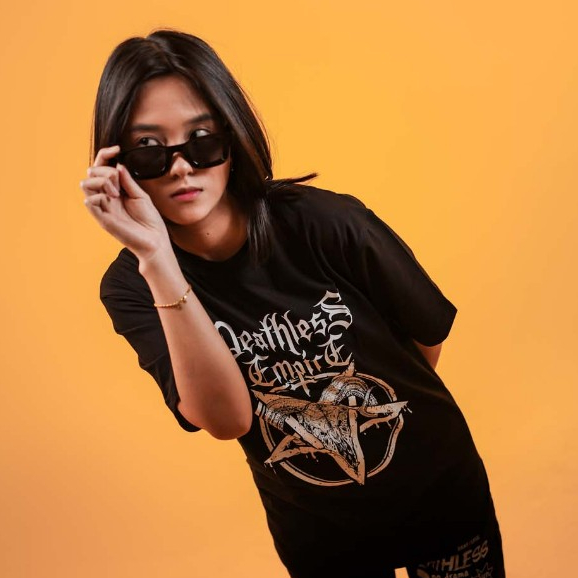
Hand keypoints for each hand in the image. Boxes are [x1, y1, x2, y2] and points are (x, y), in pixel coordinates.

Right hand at [81, 145, 170, 260]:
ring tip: (116, 193)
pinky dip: (97, 195)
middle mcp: (105, 198)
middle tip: (120, 185)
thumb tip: (117, 165)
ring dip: (102, 182)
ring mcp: (103, 208)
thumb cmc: (150, 221)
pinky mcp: (103, 219)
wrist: (155, 241)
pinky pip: (90, 202)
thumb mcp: (140, 195)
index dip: (105, 155)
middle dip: (105, 171)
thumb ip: (127, 180)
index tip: (117, 149)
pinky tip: (110, 198)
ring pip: (86, 184)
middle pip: (91, 172)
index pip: (101, 168)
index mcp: (114, 190)